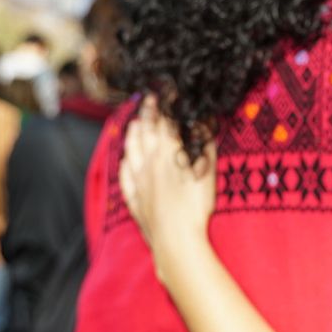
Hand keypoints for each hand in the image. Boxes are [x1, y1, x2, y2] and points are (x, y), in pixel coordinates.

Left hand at [120, 96, 218, 266]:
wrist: (176, 241)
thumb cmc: (196, 207)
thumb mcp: (207, 173)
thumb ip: (204, 147)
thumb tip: (203, 126)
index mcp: (168, 153)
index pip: (165, 121)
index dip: (165, 104)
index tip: (166, 90)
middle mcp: (149, 162)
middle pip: (145, 131)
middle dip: (147, 112)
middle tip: (147, 99)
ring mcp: (138, 181)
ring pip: (131, 150)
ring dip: (133, 133)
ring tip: (134, 122)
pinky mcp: (134, 200)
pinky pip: (124, 176)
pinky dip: (124, 162)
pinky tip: (124, 159)